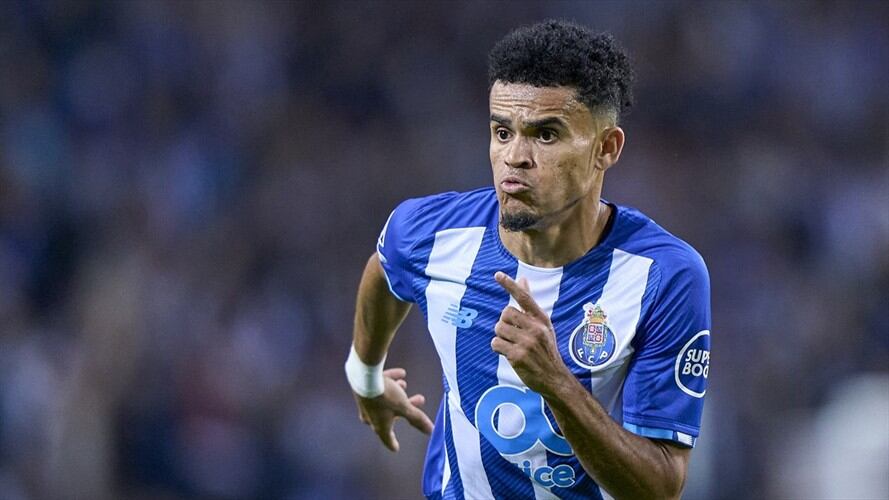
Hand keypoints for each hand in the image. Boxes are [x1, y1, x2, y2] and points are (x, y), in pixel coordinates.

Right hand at [353, 367, 433, 451]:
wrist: (364, 376)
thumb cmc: (384, 396)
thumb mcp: (404, 407)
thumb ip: (417, 419)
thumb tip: (432, 431)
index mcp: (380, 426)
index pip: (387, 439)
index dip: (393, 444)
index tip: (396, 448)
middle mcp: (371, 417)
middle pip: (391, 415)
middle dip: (406, 408)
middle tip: (420, 399)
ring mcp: (366, 403)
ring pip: (384, 400)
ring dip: (397, 393)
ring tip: (405, 384)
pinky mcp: (362, 390)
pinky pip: (379, 387)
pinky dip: (390, 381)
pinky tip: (401, 373)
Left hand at [492, 272, 570, 394]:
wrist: (555, 377)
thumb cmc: (546, 349)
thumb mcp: (543, 325)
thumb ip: (530, 304)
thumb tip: (523, 279)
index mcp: (541, 319)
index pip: (524, 297)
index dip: (510, 285)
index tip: (497, 275)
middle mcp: (535, 328)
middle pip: (505, 314)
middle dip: (504, 323)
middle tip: (512, 334)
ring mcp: (527, 342)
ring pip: (498, 329)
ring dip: (500, 337)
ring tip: (511, 344)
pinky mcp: (518, 356)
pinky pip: (496, 343)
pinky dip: (498, 348)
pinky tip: (508, 353)